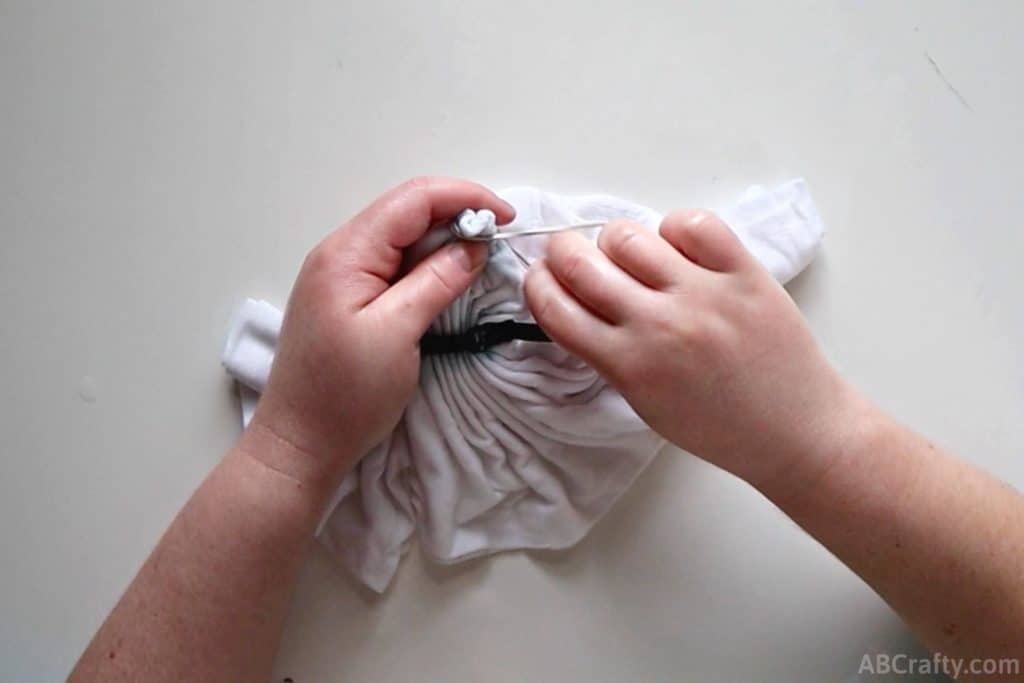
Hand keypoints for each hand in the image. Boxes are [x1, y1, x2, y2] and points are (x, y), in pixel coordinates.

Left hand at [244, 178, 514, 490]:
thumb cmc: (343, 396)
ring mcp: (341, 276)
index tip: (506, 219)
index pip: (412, 199)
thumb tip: (472, 245)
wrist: (299, 444)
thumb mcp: (397, 334)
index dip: (465, 198)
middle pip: (406, 211)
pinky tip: (447, 278)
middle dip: (457, 215)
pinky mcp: (348, 299)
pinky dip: (426, 264)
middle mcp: (340, 254)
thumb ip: (435, 282)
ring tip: (480, 259)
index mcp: (346, 254)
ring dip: (443, 240)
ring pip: (402, 237)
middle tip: (498, 241)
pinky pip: (393, 264)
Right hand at [524, 210, 856, 494]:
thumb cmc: (718, 427)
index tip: (542, 279)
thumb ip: (607, 356)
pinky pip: (693, 224)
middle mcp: (659, 325)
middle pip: (580, 262)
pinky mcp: (743, 274)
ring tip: (633, 257)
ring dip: (617, 241)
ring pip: (629, 236)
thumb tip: (578, 303)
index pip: (555, 306)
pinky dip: (676, 229)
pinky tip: (679, 250)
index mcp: (628, 365)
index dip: (538, 284)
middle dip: (563, 252)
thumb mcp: (644, 404)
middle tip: (572, 255)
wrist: (794, 433)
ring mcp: (703, 294)